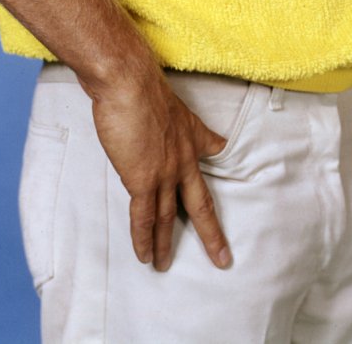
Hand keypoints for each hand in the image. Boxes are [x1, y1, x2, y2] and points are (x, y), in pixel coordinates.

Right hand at [87, 66, 230, 270]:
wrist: (129, 84)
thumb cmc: (147, 92)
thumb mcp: (180, 110)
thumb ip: (195, 130)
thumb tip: (216, 141)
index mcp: (192, 144)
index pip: (207, 179)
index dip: (213, 196)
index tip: (221, 212)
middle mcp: (183, 161)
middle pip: (200, 205)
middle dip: (211, 235)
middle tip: (222, 259)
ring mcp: (164, 172)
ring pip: (169, 216)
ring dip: (166, 243)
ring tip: (164, 266)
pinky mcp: (141, 179)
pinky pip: (144, 216)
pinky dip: (143, 238)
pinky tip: (144, 255)